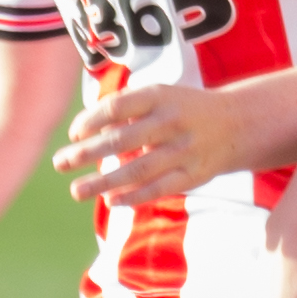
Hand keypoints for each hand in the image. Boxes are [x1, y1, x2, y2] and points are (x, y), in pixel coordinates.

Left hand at [60, 79, 277, 211]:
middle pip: (121, 141)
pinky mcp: (193, 175)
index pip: (116, 108)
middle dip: (86, 154)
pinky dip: (133, 196)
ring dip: (102, 183)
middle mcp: (171, 122)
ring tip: (76, 190)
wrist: (236, 124)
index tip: (73, 135)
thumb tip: (84, 133)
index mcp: (160, 96)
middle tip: (59, 163)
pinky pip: (159, 188)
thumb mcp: (159, 96)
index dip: (90, 121)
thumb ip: (125, 111)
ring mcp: (183, 150)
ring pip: (137, 170)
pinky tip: (110, 201)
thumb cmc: (183, 109)